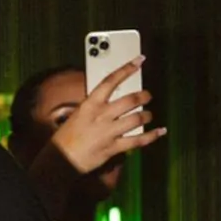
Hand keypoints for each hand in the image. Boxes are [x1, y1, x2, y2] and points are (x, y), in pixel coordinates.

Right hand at [52, 60, 165, 174]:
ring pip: (137, 118)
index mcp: (90, 104)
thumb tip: (110, 101)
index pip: (111, 81)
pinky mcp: (114, 147)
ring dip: (147, 115)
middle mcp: (101, 115)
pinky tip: (159, 131)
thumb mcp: (77, 115)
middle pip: (131, 99)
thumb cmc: (66, 137)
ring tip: (148, 115)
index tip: (138, 61)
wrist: (61, 159)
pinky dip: (151, 136)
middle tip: (147, 95)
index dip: (127, 68)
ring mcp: (109, 131)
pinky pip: (138, 140)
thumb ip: (94, 107)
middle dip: (144, 95)